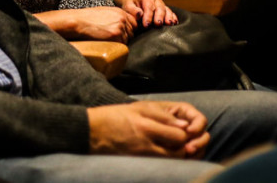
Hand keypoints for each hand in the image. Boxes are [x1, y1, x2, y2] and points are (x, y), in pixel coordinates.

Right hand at [69, 6, 138, 41]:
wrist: (80, 21)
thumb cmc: (89, 18)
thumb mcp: (105, 12)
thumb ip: (116, 17)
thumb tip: (123, 26)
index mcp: (120, 12)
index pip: (134, 23)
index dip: (129, 29)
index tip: (123, 34)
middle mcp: (122, 18)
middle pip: (132, 32)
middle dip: (125, 36)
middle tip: (115, 39)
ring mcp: (120, 27)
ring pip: (127, 39)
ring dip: (121, 41)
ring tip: (110, 40)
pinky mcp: (116, 35)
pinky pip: (123, 44)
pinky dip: (118, 45)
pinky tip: (109, 42)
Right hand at [88, 101, 208, 157]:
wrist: (90, 132)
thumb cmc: (113, 117)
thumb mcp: (137, 108)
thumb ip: (162, 116)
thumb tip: (183, 126)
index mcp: (147, 126)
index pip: (179, 135)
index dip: (186, 134)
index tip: (184, 130)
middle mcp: (146, 144)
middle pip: (178, 152)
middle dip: (185, 147)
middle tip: (183, 141)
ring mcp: (142, 157)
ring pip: (171, 162)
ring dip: (176, 156)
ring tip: (172, 148)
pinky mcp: (139, 165)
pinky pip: (160, 167)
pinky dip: (166, 163)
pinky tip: (163, 155)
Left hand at [118, 0, 176, 27]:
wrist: (136, 3)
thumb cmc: (131, 5)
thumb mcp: (128, 6)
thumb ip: (132, 10)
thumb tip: (139, 14)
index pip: (148, 6)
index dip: (148, 15)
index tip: (146, 24)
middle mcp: (155, 0)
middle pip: (159, 7)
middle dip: (159, 16)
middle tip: (158, 24)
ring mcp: (162, 4)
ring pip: (167, 10)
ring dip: (168, 17)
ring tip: (169, 24)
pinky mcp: (165, 9)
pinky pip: (171, 12)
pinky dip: (173, 17)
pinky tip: (175, 23)